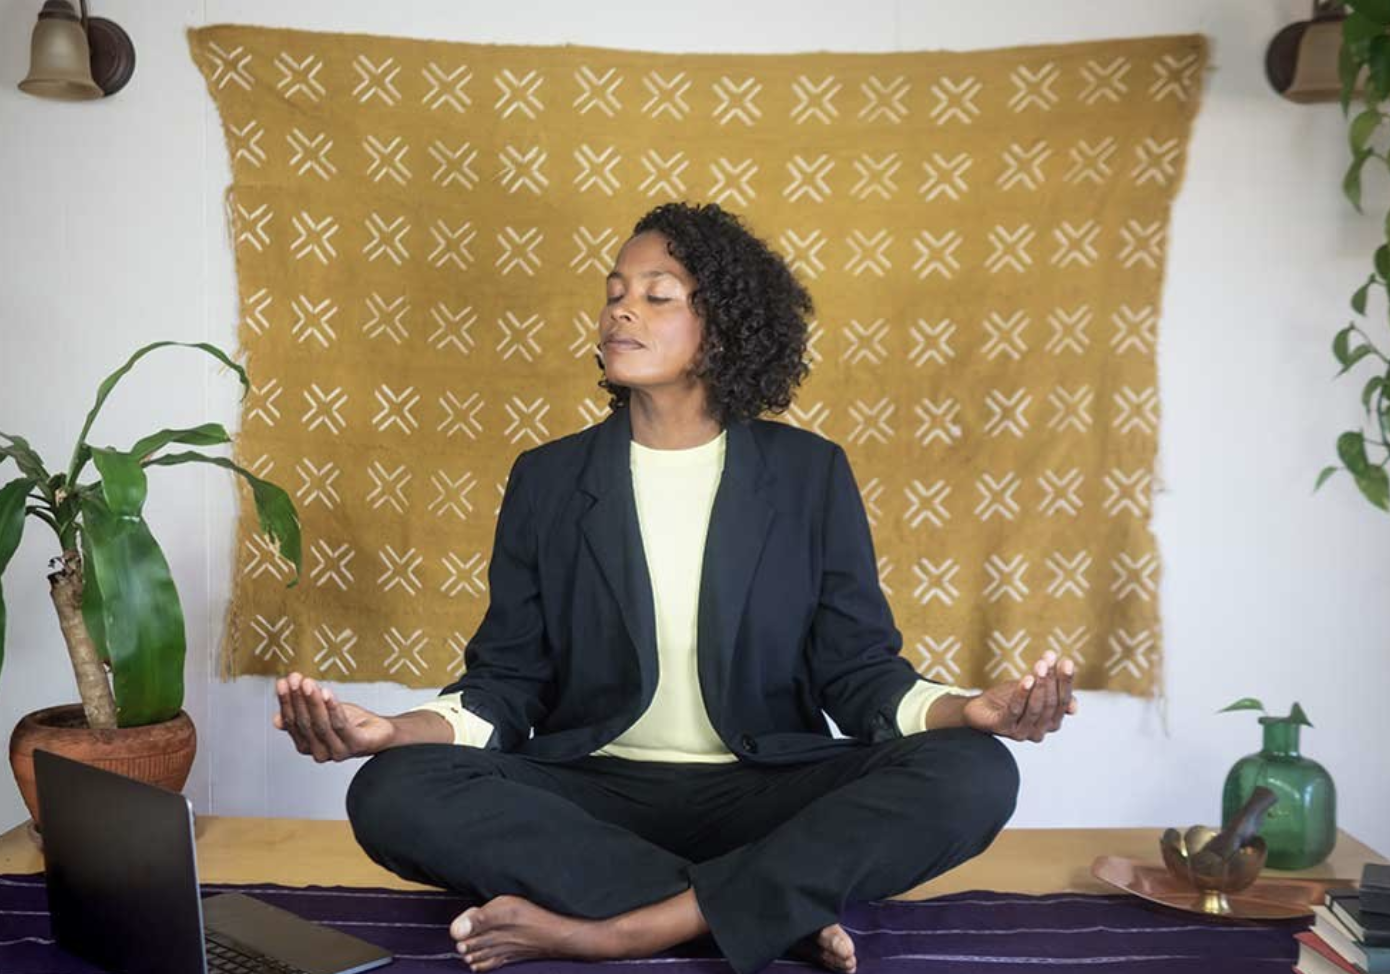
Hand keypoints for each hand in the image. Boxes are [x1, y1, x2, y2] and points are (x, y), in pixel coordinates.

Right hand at [273, 672, 395, 761]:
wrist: (381, 731)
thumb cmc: (351, 723)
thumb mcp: (322, 716)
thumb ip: (302, 716)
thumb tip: (276, 719)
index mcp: (308, 746)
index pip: (292, 724)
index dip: (286, 703)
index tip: (282, 683)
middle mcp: (320, 752)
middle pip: (305, 724)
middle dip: (298, 699)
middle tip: (294, 679)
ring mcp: (339, 751)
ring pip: (321, 724)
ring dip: (313, 701)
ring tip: (308, 683)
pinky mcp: (357, 745)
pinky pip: (341, 725)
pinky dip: (333, 707)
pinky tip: (327, 693)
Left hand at [962, 650, 1077, 742]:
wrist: (980, 707)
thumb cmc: (1009, 698)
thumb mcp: (1034, 691)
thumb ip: (1054, 693)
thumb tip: (1074, 708)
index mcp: (1051, 724)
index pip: (1064, 703)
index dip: (1065, 682)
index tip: (1066, 661)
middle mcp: (1039, 732)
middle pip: (1050, 704)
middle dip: (1051, 680)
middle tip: (1049, 659)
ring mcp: (1021, 733)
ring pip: (1035, 708)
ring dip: (1039, 685)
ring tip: (1040, 666)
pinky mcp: (1002, 728)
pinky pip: (1015, 710)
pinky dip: (1022, 694)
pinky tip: (1027, 679)